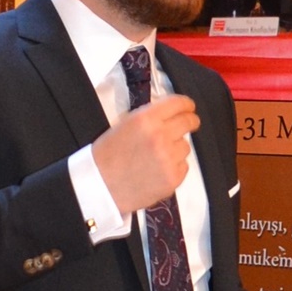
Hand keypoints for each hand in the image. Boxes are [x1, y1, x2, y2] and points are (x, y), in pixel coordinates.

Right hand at [92, 94, 199, 214]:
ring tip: (158, 156)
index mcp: (146, 119)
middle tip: (190, 124)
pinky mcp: (173, 178)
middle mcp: (160, 136)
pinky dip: (175, 166)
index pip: (177, 104)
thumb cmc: (107, 156)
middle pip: (189, 122)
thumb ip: (149, 118)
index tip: (189, 107)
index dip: (186, 104)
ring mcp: (169, 158)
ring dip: (177, 148)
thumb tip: (169, 115)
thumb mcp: (125, 125)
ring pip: (186, 146)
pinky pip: (183, 166)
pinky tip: (158, 170)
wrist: (101, 186)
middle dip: (191, 121)